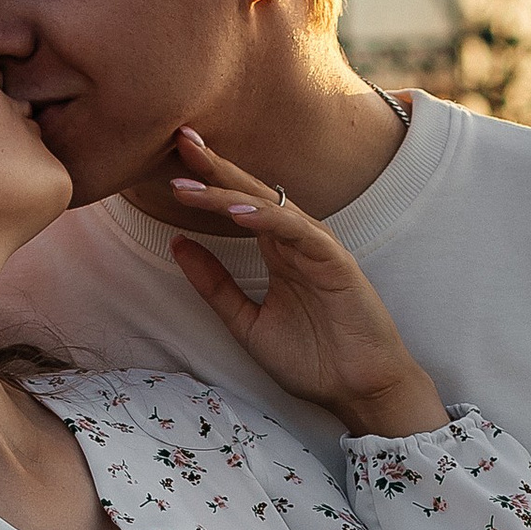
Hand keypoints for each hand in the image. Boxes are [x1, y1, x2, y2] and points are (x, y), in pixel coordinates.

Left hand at [166, 128, 448, 434]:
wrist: (358, 390)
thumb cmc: (313, 360)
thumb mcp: (247, 322)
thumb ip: (214, 285)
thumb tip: (176, 244)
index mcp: (277, 252)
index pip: (238, 205)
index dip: (207, 182)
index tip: (172, 160)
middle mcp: (296, 242)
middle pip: (251, 193)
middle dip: (216, 167)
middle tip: (181, 139)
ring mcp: (317, 248)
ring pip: (269, 208)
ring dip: (228, 194)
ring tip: (190, 184)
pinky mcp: (336, 262)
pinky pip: (298, 232)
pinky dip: (267, 219)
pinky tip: (236, 212)